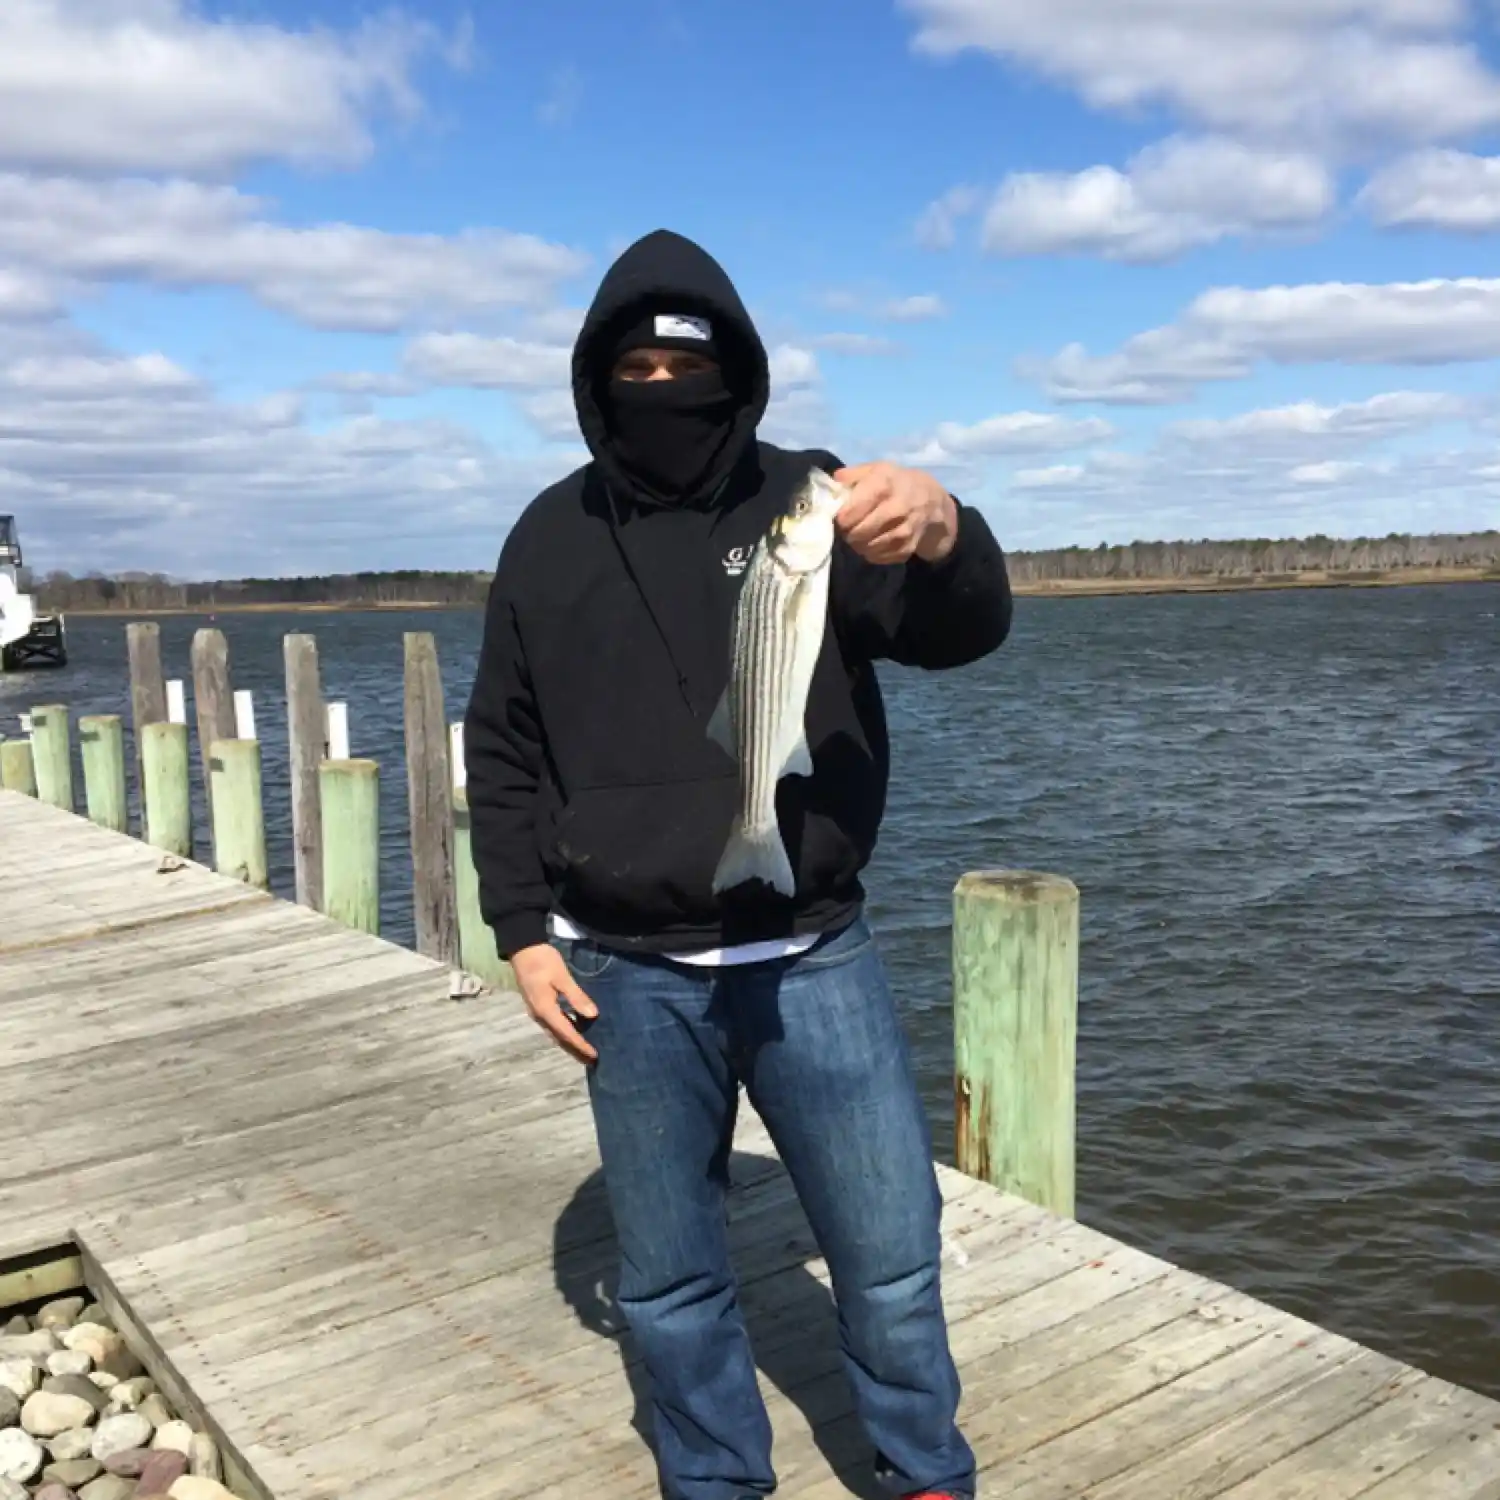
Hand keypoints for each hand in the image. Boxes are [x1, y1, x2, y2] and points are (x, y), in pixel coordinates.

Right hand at [511, 944, 598, 1062]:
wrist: (522, 948)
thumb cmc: (543, 960)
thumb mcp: (562, 976)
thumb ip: (576, 996)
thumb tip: (592, 1015)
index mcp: (545, 1009)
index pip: (566, 1033)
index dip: (581, 1044)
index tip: (594, 1055)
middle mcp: (539, 1015)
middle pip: (559, 1038)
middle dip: (575, 1049)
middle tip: (591, 1060)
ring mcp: (536, 1011)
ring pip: (555, 1032)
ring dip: (569, 1042)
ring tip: (585, 1050)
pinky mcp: (537, 1005)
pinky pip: (553, 1024)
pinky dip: (564, 1030)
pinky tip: (575, 1029)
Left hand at [833, 462, 957, 565]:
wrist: (933, 502)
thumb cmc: (897, 483)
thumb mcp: (878, 469)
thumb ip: (853, 474)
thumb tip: (834, 481)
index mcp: (884, 485)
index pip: (851, 511)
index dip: (840, 518)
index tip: (840, 517)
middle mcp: (896, 508)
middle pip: (858, 532)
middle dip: (847, 533)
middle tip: (847, 529)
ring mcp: (904, 530)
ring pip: (867, 547)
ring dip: (857, 544)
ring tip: (858, 536)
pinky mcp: (908, 548)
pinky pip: (879, 557)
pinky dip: (871, 553)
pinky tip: (871, 543)